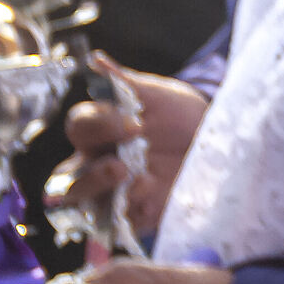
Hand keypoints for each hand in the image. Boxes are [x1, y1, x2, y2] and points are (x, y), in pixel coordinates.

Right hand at [47, 57, 207, 240]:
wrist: (217, 139)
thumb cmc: (180, 115)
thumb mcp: (159, 96)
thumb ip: (126, 83)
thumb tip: (96, 60)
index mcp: (101, 131)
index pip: (79, 127)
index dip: (101, 124)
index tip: (136, 122)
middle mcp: (98, 164)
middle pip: (66, 179)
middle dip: (89, 176)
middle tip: (122, 166)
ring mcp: (114, 192)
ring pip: (84, 206)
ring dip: (107, 197)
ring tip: (141, 183)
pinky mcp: (135, 214)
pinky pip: (118, 224)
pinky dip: (131, 213)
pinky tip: (152, 199)